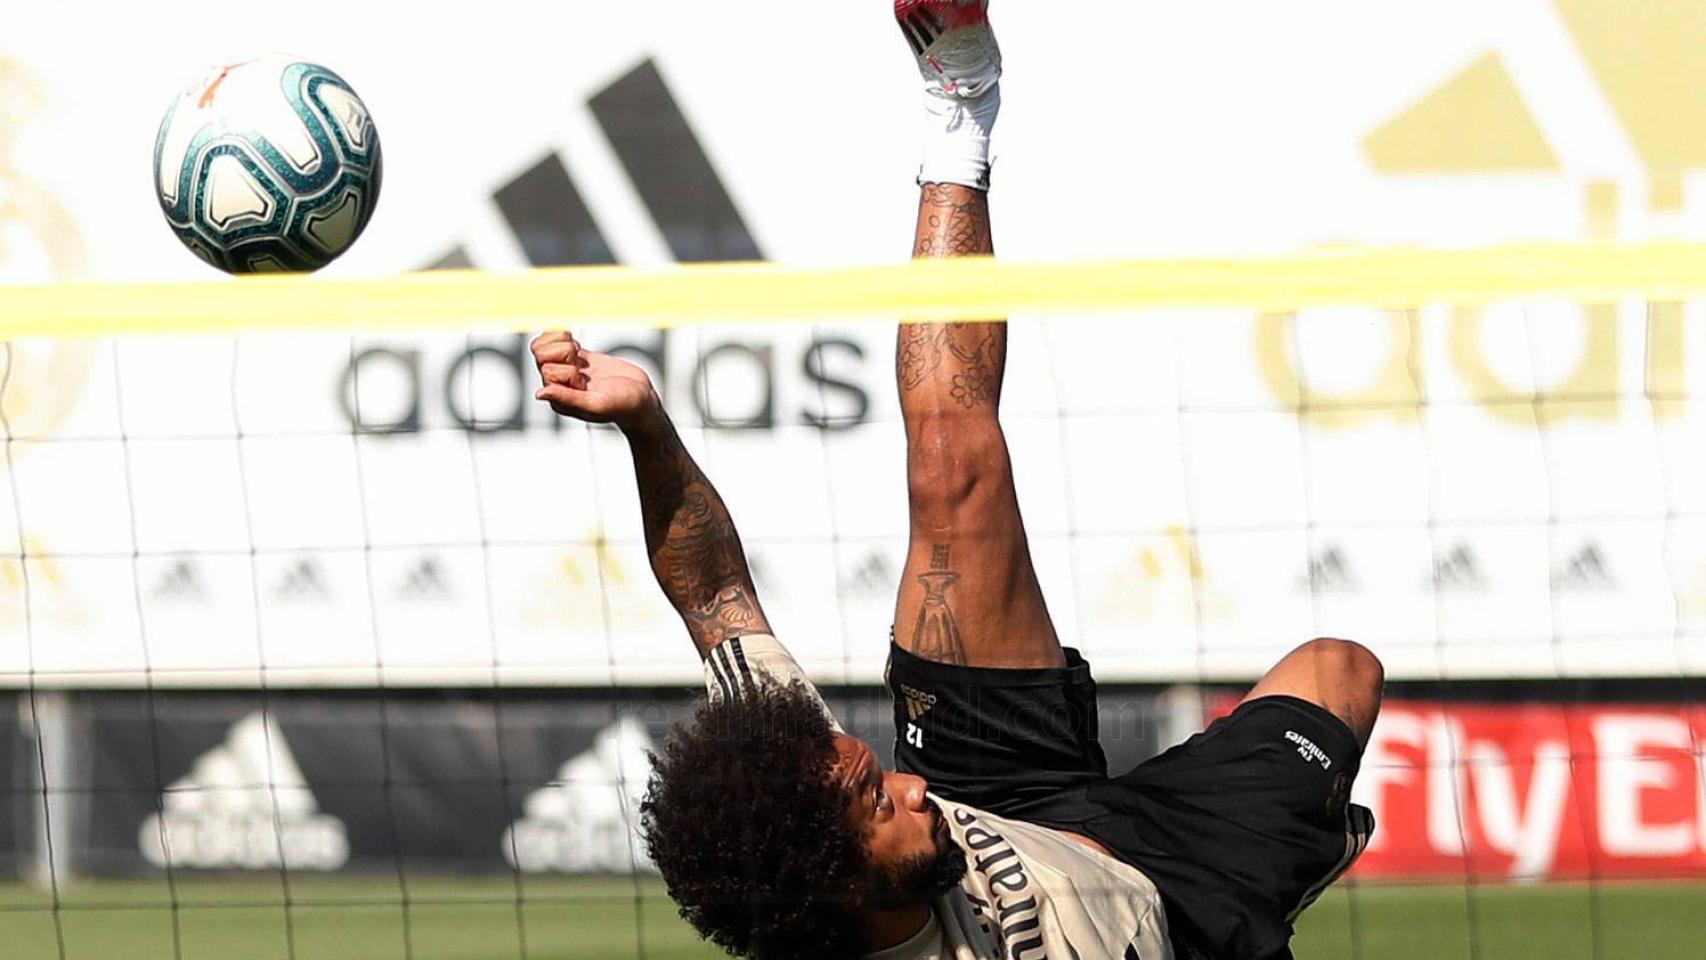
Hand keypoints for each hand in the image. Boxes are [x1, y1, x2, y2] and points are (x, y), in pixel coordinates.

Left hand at [531, 331, 658, 427]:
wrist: (641, 398)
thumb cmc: (622, 406)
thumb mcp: (596, 404)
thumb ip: (568, 399)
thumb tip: (540, 394)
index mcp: (559, 399)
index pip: (546, 370)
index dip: (567, 370)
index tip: (585, 381)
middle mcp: (558, 384)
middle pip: (540, 353)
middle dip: (563, 353)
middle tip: (581, 364)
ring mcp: (566, 368)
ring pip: (544, 344)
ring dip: (561, 341)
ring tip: (579, 353)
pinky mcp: (576, 357)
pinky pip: (556, 339)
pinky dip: (563, 334)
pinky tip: (577, 344)